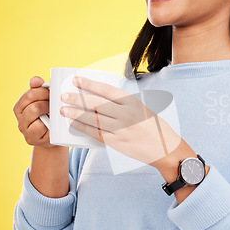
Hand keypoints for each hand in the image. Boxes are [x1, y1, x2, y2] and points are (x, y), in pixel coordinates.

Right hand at [13, 76, 52, 146]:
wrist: (55, 137)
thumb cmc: (50, 115)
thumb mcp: (45, 100)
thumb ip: (38, 89)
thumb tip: (35, 80)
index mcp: (20, 107)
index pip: (28, 95)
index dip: (42, 91)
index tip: (51, 91)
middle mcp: (20, 119)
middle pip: (32, 104)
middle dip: (46, 100)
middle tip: (55, 102)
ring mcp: (25, 130)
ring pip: (34, 111)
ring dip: (47, 109)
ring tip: (55, 110)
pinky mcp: (32, 139)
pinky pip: (40, 126)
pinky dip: (48, 123)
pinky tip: (53, 122)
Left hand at [60, 76, 182, 166]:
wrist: (166, 149)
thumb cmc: (155, 127)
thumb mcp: (142, 109)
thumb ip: (124, 104)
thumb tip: (101, 99)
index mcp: (132, 103)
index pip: (106, 90)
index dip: (89, 84)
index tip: (76, 80)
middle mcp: (126, 114)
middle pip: (96, 104)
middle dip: (78, 99)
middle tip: (64, 96)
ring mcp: (121, 129)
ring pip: (93, 119)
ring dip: (76, 114)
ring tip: (64, 110)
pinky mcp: (117, 143)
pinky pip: (96, 134)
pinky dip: (84, 128)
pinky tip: (74, 124)